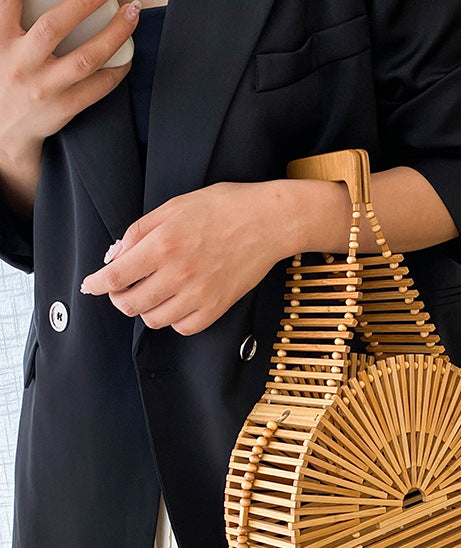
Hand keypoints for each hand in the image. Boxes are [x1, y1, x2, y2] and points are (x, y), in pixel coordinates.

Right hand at [0, 0, 138, 163]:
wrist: (5, 130)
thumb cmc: (6, 79)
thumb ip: (12, 22)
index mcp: (0, 40)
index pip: (10, 2)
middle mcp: (22, 63)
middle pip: (54, 27)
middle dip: (84, 3)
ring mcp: (45, 88)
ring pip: (85, 59)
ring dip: (113, 34)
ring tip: (131, 16)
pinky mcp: (64, 108)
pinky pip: (98, 88)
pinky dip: (117, 70)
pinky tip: (128, 56)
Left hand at [80, 182, 303, 335]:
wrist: (268, 222)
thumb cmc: (224, 207)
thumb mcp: (174, 206)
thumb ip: (140, 231)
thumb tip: (116, 255)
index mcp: (163, 244)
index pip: (116, 276)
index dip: (97, 284)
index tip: (90, 285)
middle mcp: (178, 273)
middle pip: (131, 304)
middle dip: (119, 298)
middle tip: (122, 289)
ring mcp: (200, 294)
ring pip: (154, 319)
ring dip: (145, 309)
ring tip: (151, 294)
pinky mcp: (218, 306)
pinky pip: (184, 327)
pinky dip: (174, 319)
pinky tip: (176, 304)